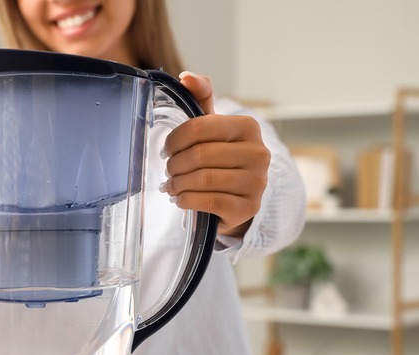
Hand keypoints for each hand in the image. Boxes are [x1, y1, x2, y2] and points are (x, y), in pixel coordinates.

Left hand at [160, 71, 269, 236]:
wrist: (238, 196)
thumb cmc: (221, 157)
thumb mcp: (212, 127)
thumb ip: (200, 98)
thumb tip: (186, 76)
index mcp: (248, 127)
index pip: (199, 127)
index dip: (175, 139)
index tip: (166, 149)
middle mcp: (259, 153)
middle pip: (199, 155)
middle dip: (175, 164)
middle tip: (168, 171)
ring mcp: (257, 182)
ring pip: (203, 179)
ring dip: (178, 184)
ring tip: (172, 185)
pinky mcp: (248, 207)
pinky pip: (209, 201)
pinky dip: (187, 200)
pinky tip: (181, 198)